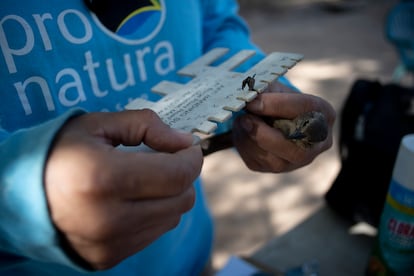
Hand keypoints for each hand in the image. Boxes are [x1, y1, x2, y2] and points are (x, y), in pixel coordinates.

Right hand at [44, 110, 202, 269]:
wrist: (19, 196)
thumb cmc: (58, 154)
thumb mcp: (96, 125)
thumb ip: (145, 125)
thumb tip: (183, 141)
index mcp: (102, 179)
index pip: (176, 174)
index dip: (192, 158)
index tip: (188, 147)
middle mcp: (108, 219)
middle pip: (181, 199)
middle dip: (182, 174)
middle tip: (167, 158)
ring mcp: (110, 244)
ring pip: (172, 217)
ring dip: (169, 194)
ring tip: (145, 178)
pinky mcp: (109, 257)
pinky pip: (154, 233)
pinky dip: (155, 212)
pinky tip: (134, 198)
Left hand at [232, 83, 335, 171]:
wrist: (268, 116)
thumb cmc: (276, 99)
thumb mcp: (275, 89)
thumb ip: (265, 93)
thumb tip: (249, 101)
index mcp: (324, 115)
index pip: (306, 110)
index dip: (277, 105)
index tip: (253, 102)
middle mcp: (317, 144)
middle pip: (297, 150)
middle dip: (266, 136)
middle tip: (245, 119)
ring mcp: (299, 160)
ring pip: (275, 162)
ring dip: (251, 141)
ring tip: (241, 121)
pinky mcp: (277, 168)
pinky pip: (258, 163)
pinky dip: (245, 146)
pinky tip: (243, 132)